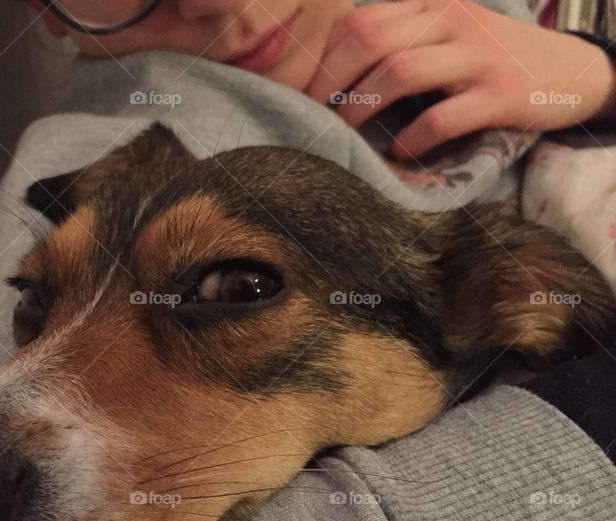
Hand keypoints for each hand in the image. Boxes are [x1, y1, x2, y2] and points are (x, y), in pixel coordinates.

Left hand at [305, 0, 615, 158]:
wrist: (571, 71)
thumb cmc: (491, 60)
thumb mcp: (445, 36)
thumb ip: (399, 42)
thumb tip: (329, 75)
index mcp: (430, 5)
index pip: (358, 21)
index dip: (321, 59)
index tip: (300, 95)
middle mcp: (451, 21)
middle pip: (369, 41)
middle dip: (329, 83)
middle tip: (312, 119)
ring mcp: (477, 56)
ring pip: (399, 72)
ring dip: (360, 110)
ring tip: (345, 137)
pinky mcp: (499, 94)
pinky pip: (441, 116)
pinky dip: (411, 139)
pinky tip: (399, 154)